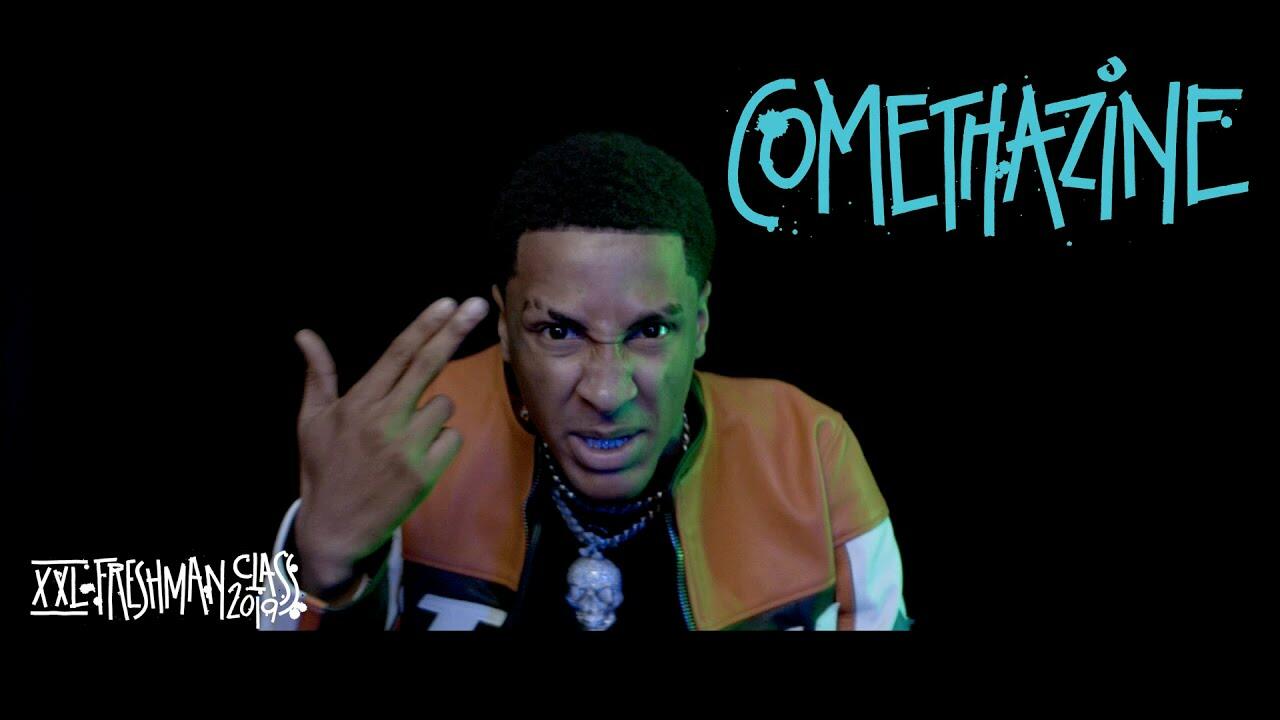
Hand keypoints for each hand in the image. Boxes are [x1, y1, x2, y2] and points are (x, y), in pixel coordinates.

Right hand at [290, 296, 488, 594]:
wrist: (334, 530)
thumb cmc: (323, 470)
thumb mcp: (311, 421)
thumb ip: (318, 375)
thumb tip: (305, 334)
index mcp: (358, 404)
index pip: (398, 354)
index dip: (424, 325)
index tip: (446, 302)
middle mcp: (384, 421)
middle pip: (428, 365)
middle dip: (454, 331)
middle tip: (476, 304)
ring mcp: (407, 448)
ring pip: (444, 406)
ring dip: (433, 413)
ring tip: (406, 437)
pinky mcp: (425, 474)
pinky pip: (452, 438)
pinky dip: (442, 443)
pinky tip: (419, 457)